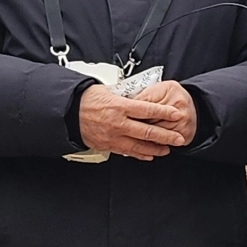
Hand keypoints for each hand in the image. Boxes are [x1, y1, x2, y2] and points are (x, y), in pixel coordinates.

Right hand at [76, 79, 197, 159]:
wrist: (68, 113)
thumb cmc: (86, 99)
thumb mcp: (108, 91)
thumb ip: (125, 97)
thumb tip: (140, 97)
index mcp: (120, 106)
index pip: (148, 109)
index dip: (165, 112)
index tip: (176, 114)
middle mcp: (119, 122)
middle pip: (148, 130)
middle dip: (166, 135)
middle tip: (179, 138)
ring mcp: (114, 136)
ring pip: (140, 145)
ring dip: (156, 148)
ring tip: (168, 149)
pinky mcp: (108, 145)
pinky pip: (127, 152)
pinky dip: (140, 154)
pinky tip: (149, 155)